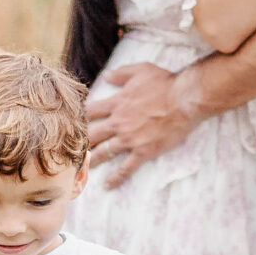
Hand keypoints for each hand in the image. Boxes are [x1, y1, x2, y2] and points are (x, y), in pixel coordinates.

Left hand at [85, 61, 203, 187]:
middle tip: (71, 150)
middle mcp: (118, 122)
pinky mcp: (143, 151)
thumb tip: (106, 75)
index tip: (73, 124)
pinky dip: (116, 177)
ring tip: (83, 168)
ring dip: (93, 160)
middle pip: (92, 134)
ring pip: (104, 152)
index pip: (90, 112)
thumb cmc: (165, 83)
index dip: (80, 117)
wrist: (184, 99)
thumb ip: (121, 73)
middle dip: (81, 142)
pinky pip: (126, 167)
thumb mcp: (140, 70)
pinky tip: (107, 185)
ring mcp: (130, 138)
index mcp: (117, 103)